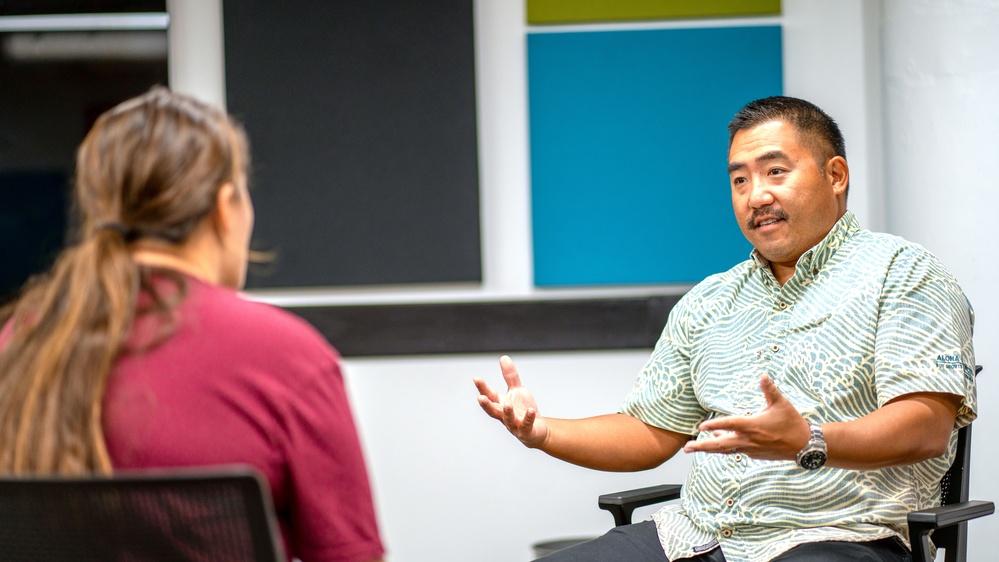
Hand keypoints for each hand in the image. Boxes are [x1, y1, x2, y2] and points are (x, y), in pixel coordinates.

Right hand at [473, 356, 548, 447]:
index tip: (476, 378)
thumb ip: (510, 376)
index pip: (489, 395)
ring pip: (508, 419)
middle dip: (486, 404)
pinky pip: (526, 425)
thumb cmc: (523, 410)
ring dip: (507, 412)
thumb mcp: (517, 390)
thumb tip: (503, 357)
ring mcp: (514, 425)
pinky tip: (531, 411)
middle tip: (480, 397)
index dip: (483, 388)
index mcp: (500, 404)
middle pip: (493, 410)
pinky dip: (528, 418)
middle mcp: (504, 415)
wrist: (537, 429)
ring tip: (508, 404)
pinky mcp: (526, 431)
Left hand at [682, 375, 809, 460]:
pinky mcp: (754, 454)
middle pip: (720, 444)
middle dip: (702, 446)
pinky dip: (724, 447)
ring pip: (725, 449)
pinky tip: (718, 442)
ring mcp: (750, 449)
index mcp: (752, 426)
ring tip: (694, 447)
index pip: (728, 425)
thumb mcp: (781, 404)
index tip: (699, 427)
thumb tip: (763, 375)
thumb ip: (769, 390)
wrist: (804, 446)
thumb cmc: (792, 423)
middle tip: (686, 447)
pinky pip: (734, 451)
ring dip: (709, 448)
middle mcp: (748, 440)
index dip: (713, 425)